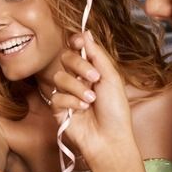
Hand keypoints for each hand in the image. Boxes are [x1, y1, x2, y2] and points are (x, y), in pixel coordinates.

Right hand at [50, 31, 134, 166]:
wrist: (110, 139)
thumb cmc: (115, 112)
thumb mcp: (112, 78)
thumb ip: (97, 55)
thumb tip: (86, 32)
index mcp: (91, 70)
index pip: (77, 50)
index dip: (75, 43)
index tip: (79, 42)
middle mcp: (77, 79)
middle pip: (65, 58)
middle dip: (79, 65)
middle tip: (94, 77)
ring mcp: (67, 94)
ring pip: (59, 77)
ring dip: (77, 87)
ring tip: (91, 100)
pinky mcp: (58, 109)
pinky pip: (56, 96)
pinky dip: (71, 101)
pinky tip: (82, 110)